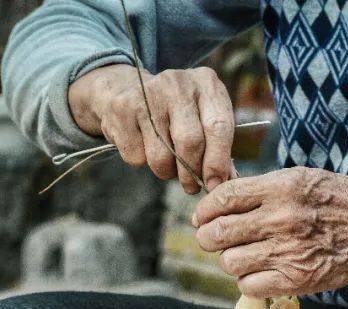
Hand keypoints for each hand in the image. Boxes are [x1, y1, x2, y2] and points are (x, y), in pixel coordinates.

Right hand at [68, 64, 233, 193]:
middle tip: (191, 186)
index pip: (219, 127)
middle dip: (192, 173)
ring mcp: (148, 94)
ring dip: (166, 171)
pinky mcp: (122, 109)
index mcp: (206, 83)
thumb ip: (217, 147)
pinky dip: (141, 161)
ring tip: (167, 164)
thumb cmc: (175, 112)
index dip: (218, 162)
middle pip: (190, 142)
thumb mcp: (202, 118)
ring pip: (162, 156)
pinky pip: (136, 156)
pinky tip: (142, 145)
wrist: (126, 89)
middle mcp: (178, 83)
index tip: (215, 185)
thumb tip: (224, 181)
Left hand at [191, 168, 347, 296]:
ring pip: (229, 263)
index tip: (202, 216)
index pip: (223, 198)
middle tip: (215, 239)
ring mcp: (287, 252)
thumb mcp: (302, 178)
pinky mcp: (296, 280)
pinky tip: (260, 272)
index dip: (205, 209)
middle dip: (209, 237)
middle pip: (217, 233)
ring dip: (231, 260)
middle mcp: (281, 219)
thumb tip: (220, 198)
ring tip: (245, 255)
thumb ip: (263, 188)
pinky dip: (249, 281)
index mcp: (281, 188)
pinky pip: (249, 286)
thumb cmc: (340, 200)